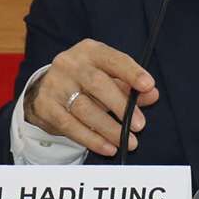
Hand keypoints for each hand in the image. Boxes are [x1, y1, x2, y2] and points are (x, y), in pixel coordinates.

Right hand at [24, 39, 159, 155]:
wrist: (46, 90)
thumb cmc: (86, 82)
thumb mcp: (109, 78)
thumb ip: (130, 86)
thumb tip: (152, 94)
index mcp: (90, 51)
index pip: (113, 59)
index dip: (131, 72)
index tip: (148, 86)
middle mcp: (70, 64)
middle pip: (97, 84)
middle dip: (121, 105)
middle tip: (140, 125)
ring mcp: (55, 84)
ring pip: (84, 108)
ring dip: (109, 128)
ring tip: (126, 141)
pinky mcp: (45, 106)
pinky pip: (71, 126)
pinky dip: (92, 139)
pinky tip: (108, 147)